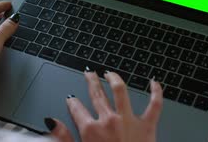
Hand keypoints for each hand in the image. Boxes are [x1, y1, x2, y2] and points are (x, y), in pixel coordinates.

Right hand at [48, 71, 162, 141]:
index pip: (77, 109)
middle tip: (89, 74)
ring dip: (114, 78)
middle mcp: (109, 121)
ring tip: (110, 73)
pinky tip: (154, 82)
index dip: (72, 102)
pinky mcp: (147, 126)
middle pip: (97, 94)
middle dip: (92, 81)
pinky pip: (154, 105)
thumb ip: (64, 138)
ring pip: (120, 91)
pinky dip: (155, 92)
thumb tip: (52, 123)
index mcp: (91, 130)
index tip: (71, 99)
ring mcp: (128, 121)